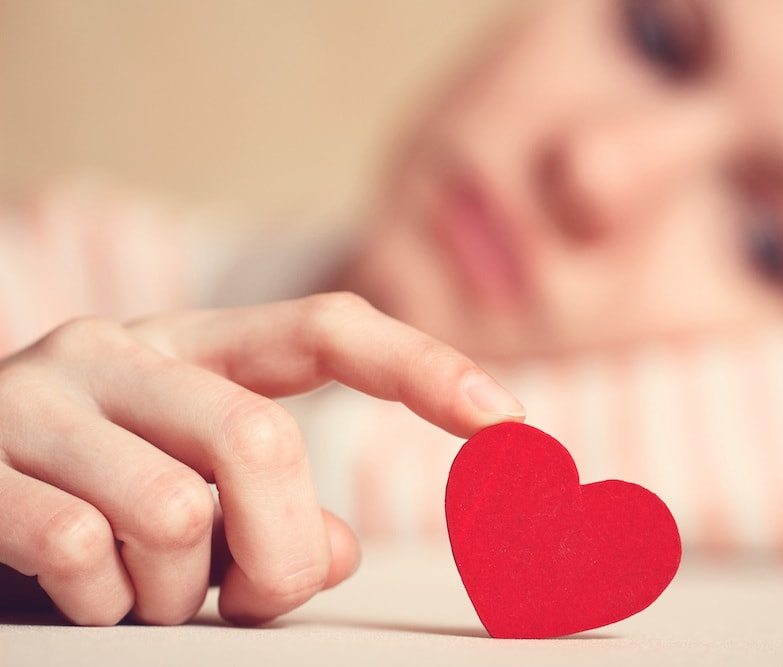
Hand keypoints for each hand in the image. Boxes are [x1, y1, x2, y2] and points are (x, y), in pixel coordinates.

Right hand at [0, 293, 523, 625]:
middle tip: (247, 597)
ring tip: (141, 590)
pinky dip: (100, 604)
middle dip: (278, 551)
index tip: (512, 422)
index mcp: (196, 347)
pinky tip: (75, 591)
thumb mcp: (195, 492)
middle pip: (264, 441)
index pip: (329, 329)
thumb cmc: (87, 497)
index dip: (424, 368)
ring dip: (177, 592)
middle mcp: (124, 349)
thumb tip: (336, 550)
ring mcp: (45, 396)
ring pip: (177, 514)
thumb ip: (276, 509)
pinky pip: (80, 555)